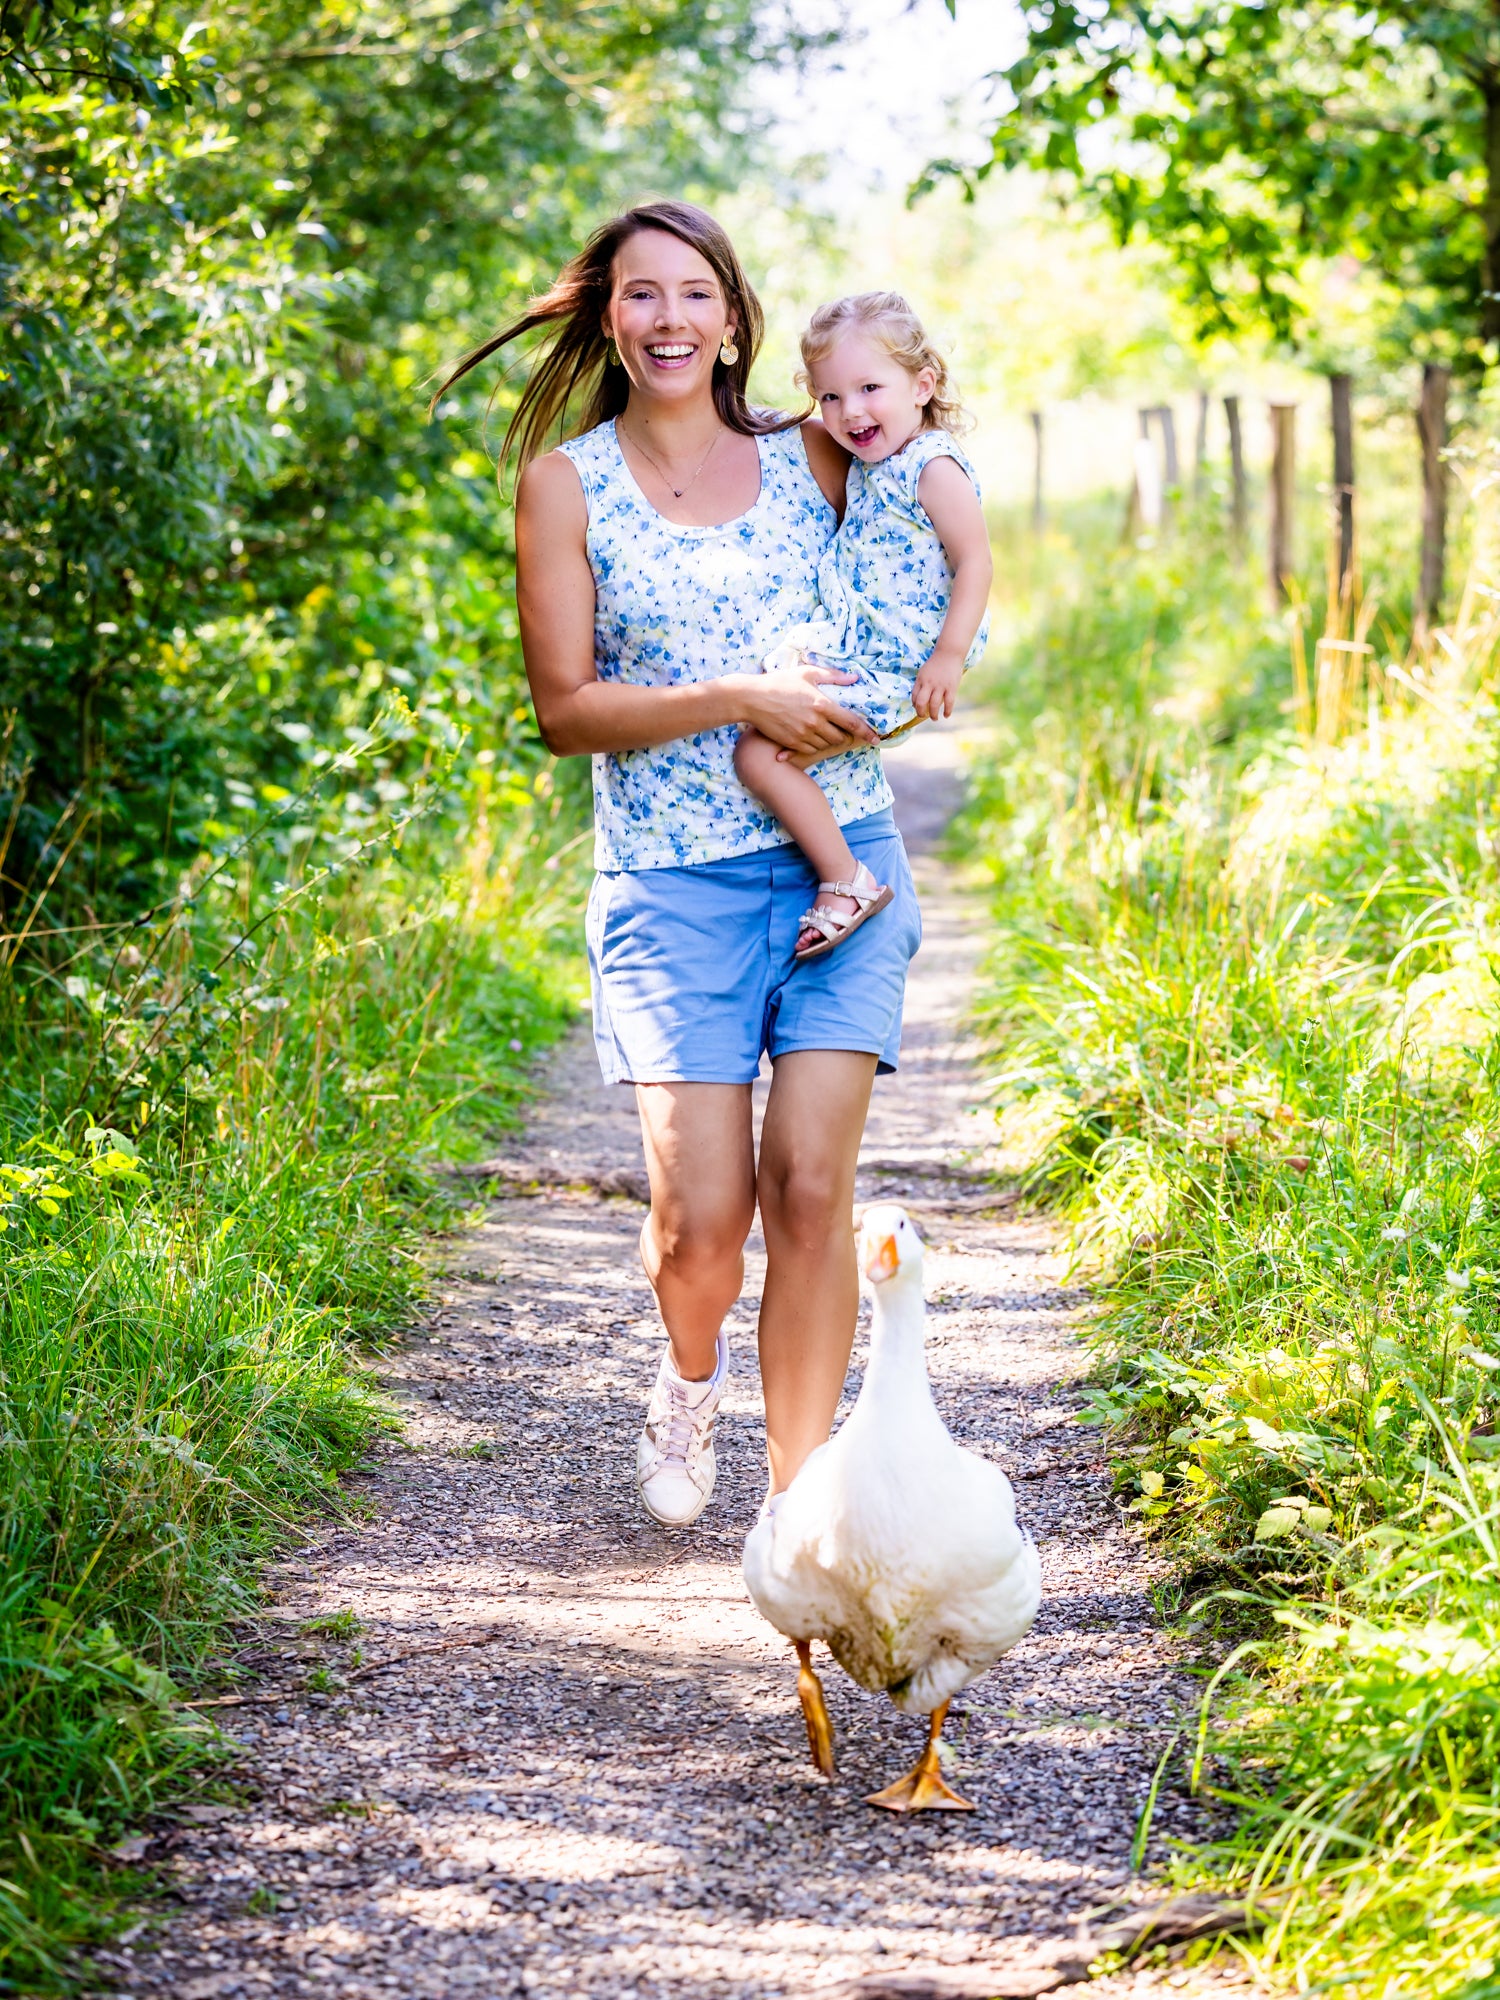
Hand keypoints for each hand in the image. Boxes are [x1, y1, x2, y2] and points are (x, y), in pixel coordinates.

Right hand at [724, 662, 877, 758]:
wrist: (752, 699)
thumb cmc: (779, 682)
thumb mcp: (806, 673)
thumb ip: (832, 676)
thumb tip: (854, 678)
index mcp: (822, 704)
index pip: (852, 722)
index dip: (867, 732)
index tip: (877, 738)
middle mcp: (815, 722)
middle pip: (840, 737)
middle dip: (844, 735)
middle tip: (842, 729)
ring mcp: (803, 735)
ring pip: (826, 745)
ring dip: (829, 740)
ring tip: (823, 729)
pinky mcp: (792, 743)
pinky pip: (811, 750)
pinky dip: (815, 745)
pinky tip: (810, 735)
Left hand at [911, 650, 962, 721]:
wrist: (949, 653)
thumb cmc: (936, 664)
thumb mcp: (924, 672)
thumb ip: (921, 684)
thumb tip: (919, 699)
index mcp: (921, 680)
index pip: (914, 696)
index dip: (915, 705)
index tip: (918, 708)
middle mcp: (929, 684)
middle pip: (921, 703)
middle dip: (920, 713)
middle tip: (923, 716)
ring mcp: (941, 686)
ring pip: (934, 705)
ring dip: (933, 715)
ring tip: (934, 718)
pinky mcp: (951, 687)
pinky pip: (949, 703)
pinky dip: (947, 711)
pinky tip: (946, 715)